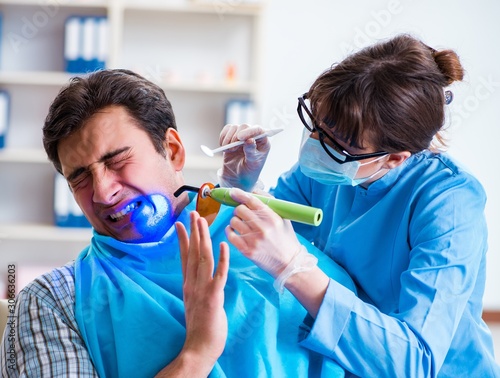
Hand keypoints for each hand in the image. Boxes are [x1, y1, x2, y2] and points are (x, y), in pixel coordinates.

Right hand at [175, 212, 229, 372]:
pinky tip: (223, 244)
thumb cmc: (201, 327)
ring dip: (203, 238)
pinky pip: (218, 274)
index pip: (184, 257)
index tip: (181, 224)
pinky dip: (221, 258)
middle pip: (192, 252)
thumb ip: (196, 288)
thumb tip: (198, 278)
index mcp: (188, 284)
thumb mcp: (194, 303)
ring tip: (202, 221)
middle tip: (193, 213)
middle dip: (193, 231)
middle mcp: (192, 283)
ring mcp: (202, 288)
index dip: (183, 239)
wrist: (200, 347)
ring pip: (203, 258)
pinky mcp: (213, 296)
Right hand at [219, 124, 270, 190]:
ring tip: (229, 150)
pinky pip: (226, 130)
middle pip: (244, 127)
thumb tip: (250, 140)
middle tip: (233, 148)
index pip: (259, 130)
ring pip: (234, 127)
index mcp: (263, 142)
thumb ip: (251, 152)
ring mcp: (242, 136)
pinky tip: (224, 147)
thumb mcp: (252, 164)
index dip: (249, 131)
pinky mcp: (232, 137)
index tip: (240, 137)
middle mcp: (253, 136)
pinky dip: (223, 137)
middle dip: (236, 137)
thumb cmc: (249, 171)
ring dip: (228, 138)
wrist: (237, 177)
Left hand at [225, 188, 301, 277]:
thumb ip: (269, 203)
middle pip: (240, 210)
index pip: (251, 201)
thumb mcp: (283, 218)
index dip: (240, 194)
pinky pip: (230, 235)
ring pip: (233, 221)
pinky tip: (235, 231)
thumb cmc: (286, 238)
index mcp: (272, 218)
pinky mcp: (247, 250)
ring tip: (242, 225)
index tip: (233, 192)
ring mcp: (254, 240)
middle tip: (244, 215)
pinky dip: (230, 231)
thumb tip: (253, 192)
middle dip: (239, 210)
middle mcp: (263, 228)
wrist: (288, 262)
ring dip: (235, 221)